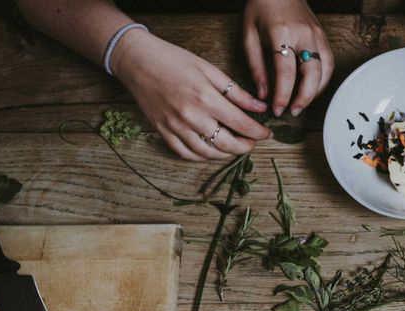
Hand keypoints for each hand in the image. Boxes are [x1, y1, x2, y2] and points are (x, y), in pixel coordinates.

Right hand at [113, 32, 271, 160]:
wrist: (137, 61)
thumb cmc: (174, 61)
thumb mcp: (210, 70)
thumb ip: (236, 93)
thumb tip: (260, 108)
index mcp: (206, 98)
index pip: (241, 125)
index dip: (259, 133)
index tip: (267, 133)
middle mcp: (191, 116)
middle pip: (227, 144)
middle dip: (245, 147)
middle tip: (252, 143)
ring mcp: (175, 127)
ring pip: (208, 153)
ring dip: (226, 154)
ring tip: (235, 147)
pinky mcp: (163, 132)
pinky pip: (186, 154)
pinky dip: (202, 157)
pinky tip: (212, 150)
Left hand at [243, 0, 333, 116]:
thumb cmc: (260, 10)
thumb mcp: (249, 36)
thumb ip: (256, 67)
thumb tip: (263, 95)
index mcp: (281, 33)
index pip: (286, 72)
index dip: (282, 95)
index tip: (277, 110)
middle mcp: (304, 34)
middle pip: (311, 74)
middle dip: (303, 98)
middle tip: (293, 112)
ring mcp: (317, 35)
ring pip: (324, 71)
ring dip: (315, 91)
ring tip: (301, 103)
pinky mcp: (323, 37)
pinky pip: (329, 63)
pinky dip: (322, 80)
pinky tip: (311, 89)